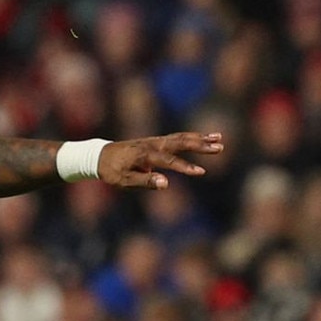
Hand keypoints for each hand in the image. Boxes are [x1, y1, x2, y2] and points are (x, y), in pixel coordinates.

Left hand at [99, 132, 225, 188]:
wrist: (100, 155)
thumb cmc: (111, 171)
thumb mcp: (124, 181)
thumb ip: (144, 181)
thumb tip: (165, 184)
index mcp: (144, 155)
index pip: (169, 161)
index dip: (185, 167)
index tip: (201, 172)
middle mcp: (152, 144)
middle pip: (180, 142)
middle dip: (200, 145)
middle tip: (219, 147)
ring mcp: (155, 141)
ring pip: (181, 137)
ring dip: (201, 138)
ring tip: (219, 139)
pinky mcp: (156, 141)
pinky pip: (177, 137)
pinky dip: (192, 136)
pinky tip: (205, 137)